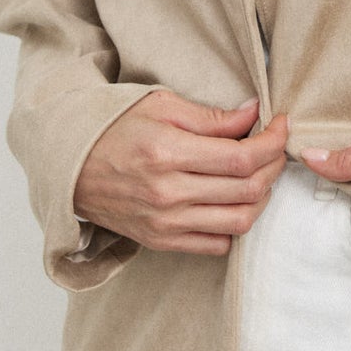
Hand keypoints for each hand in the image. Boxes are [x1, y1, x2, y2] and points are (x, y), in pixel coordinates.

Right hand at [74, 92, 287, 255]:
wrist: (70, 168)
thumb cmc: (114, 130)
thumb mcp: (160, 106)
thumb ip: (210, 117)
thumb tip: (254, 114)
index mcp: (167, 153)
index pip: (241, 158)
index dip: (272, 142)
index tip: (280, 126)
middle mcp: (168, 194)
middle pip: (248, 189)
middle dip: (274, 166)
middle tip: (274, 148)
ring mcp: (165, 223)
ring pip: (240, 221)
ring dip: (262, 197)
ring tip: (259, 175)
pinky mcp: (162, 241)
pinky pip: (218, 244)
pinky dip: (236, 224)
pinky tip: (234, 201)